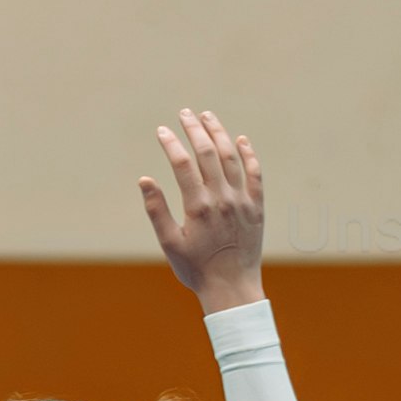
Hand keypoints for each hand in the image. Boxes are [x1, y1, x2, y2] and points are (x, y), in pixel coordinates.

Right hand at [138, 109, 268, 304]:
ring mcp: (242, 201)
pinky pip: (255, 174)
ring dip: (220, 133)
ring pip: (232, 157)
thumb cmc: (196, 269)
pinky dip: (249, 155)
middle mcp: (222, 198)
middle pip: (208, 153)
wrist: (232, 288)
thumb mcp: (169, 243)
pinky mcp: (256, 207)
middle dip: (195, 129)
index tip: (162, 130)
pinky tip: (241, 140)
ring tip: (208, 117)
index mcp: (198, 206)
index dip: (171, 143)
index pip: (182, 164)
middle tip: (185, 113)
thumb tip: (144, 179)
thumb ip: (157, 209)